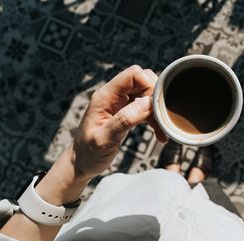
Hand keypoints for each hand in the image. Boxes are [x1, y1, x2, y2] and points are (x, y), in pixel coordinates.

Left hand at [73, 65, 166, 179]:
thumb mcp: (104, 139)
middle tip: (160, 117)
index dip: (149, 85)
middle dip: (155, 96)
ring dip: (156, 110)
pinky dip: (154, 118)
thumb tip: (148, 103)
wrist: (81, 163)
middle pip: (142, 80)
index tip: (155, 106)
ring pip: (146, 93)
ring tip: (162, 129)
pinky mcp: (126, 112)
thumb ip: (124, 120)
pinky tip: (159, 133)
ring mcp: (120, 103)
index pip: (133, 74)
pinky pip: (145, 107)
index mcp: (105, 96)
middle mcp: (113, 96)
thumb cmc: (88, 153)